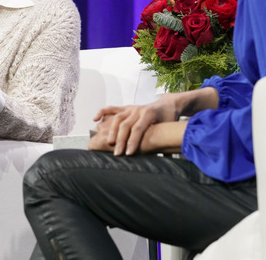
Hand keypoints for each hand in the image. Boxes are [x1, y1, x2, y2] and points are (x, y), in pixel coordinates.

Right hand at [89, 88, 219, 155]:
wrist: (168, 104)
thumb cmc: (169, 119)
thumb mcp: (170, 129)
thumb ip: (167, 142)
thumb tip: (167, 160)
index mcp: (150, 115)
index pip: (139, 129)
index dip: (133, 141)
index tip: (128, 154)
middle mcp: (139, 110)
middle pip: (126, 125)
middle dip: (120, 140)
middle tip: (117, 154)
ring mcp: (131, 108)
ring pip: (117, 118)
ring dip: (111, 131)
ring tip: (107, 143)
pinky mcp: (126, 107)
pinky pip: (112, 108)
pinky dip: (102, 112)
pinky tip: (95, 119)